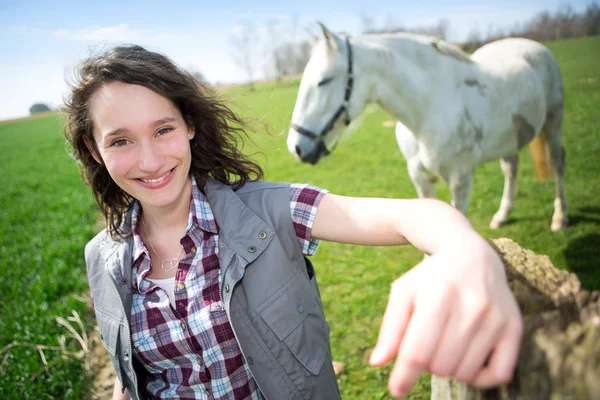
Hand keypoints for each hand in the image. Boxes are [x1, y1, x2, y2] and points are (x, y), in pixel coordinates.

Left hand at [369, 238, 522, 397]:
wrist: (472, 255)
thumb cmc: (431, 278)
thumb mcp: (404, 292)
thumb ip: (391, 327)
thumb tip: (377, 363)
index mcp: (438, 295)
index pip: (418, 352)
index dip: (404, 376)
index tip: (396, 390)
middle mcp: (471, 306)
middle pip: (440, 365)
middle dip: (426, 363)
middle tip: (427, 343)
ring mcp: (496, 318)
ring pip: (464, 372)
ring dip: (449, 367)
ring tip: (445, 343)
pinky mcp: (514, 327)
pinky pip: (498, 374)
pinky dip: (479, 377)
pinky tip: (466, 359)